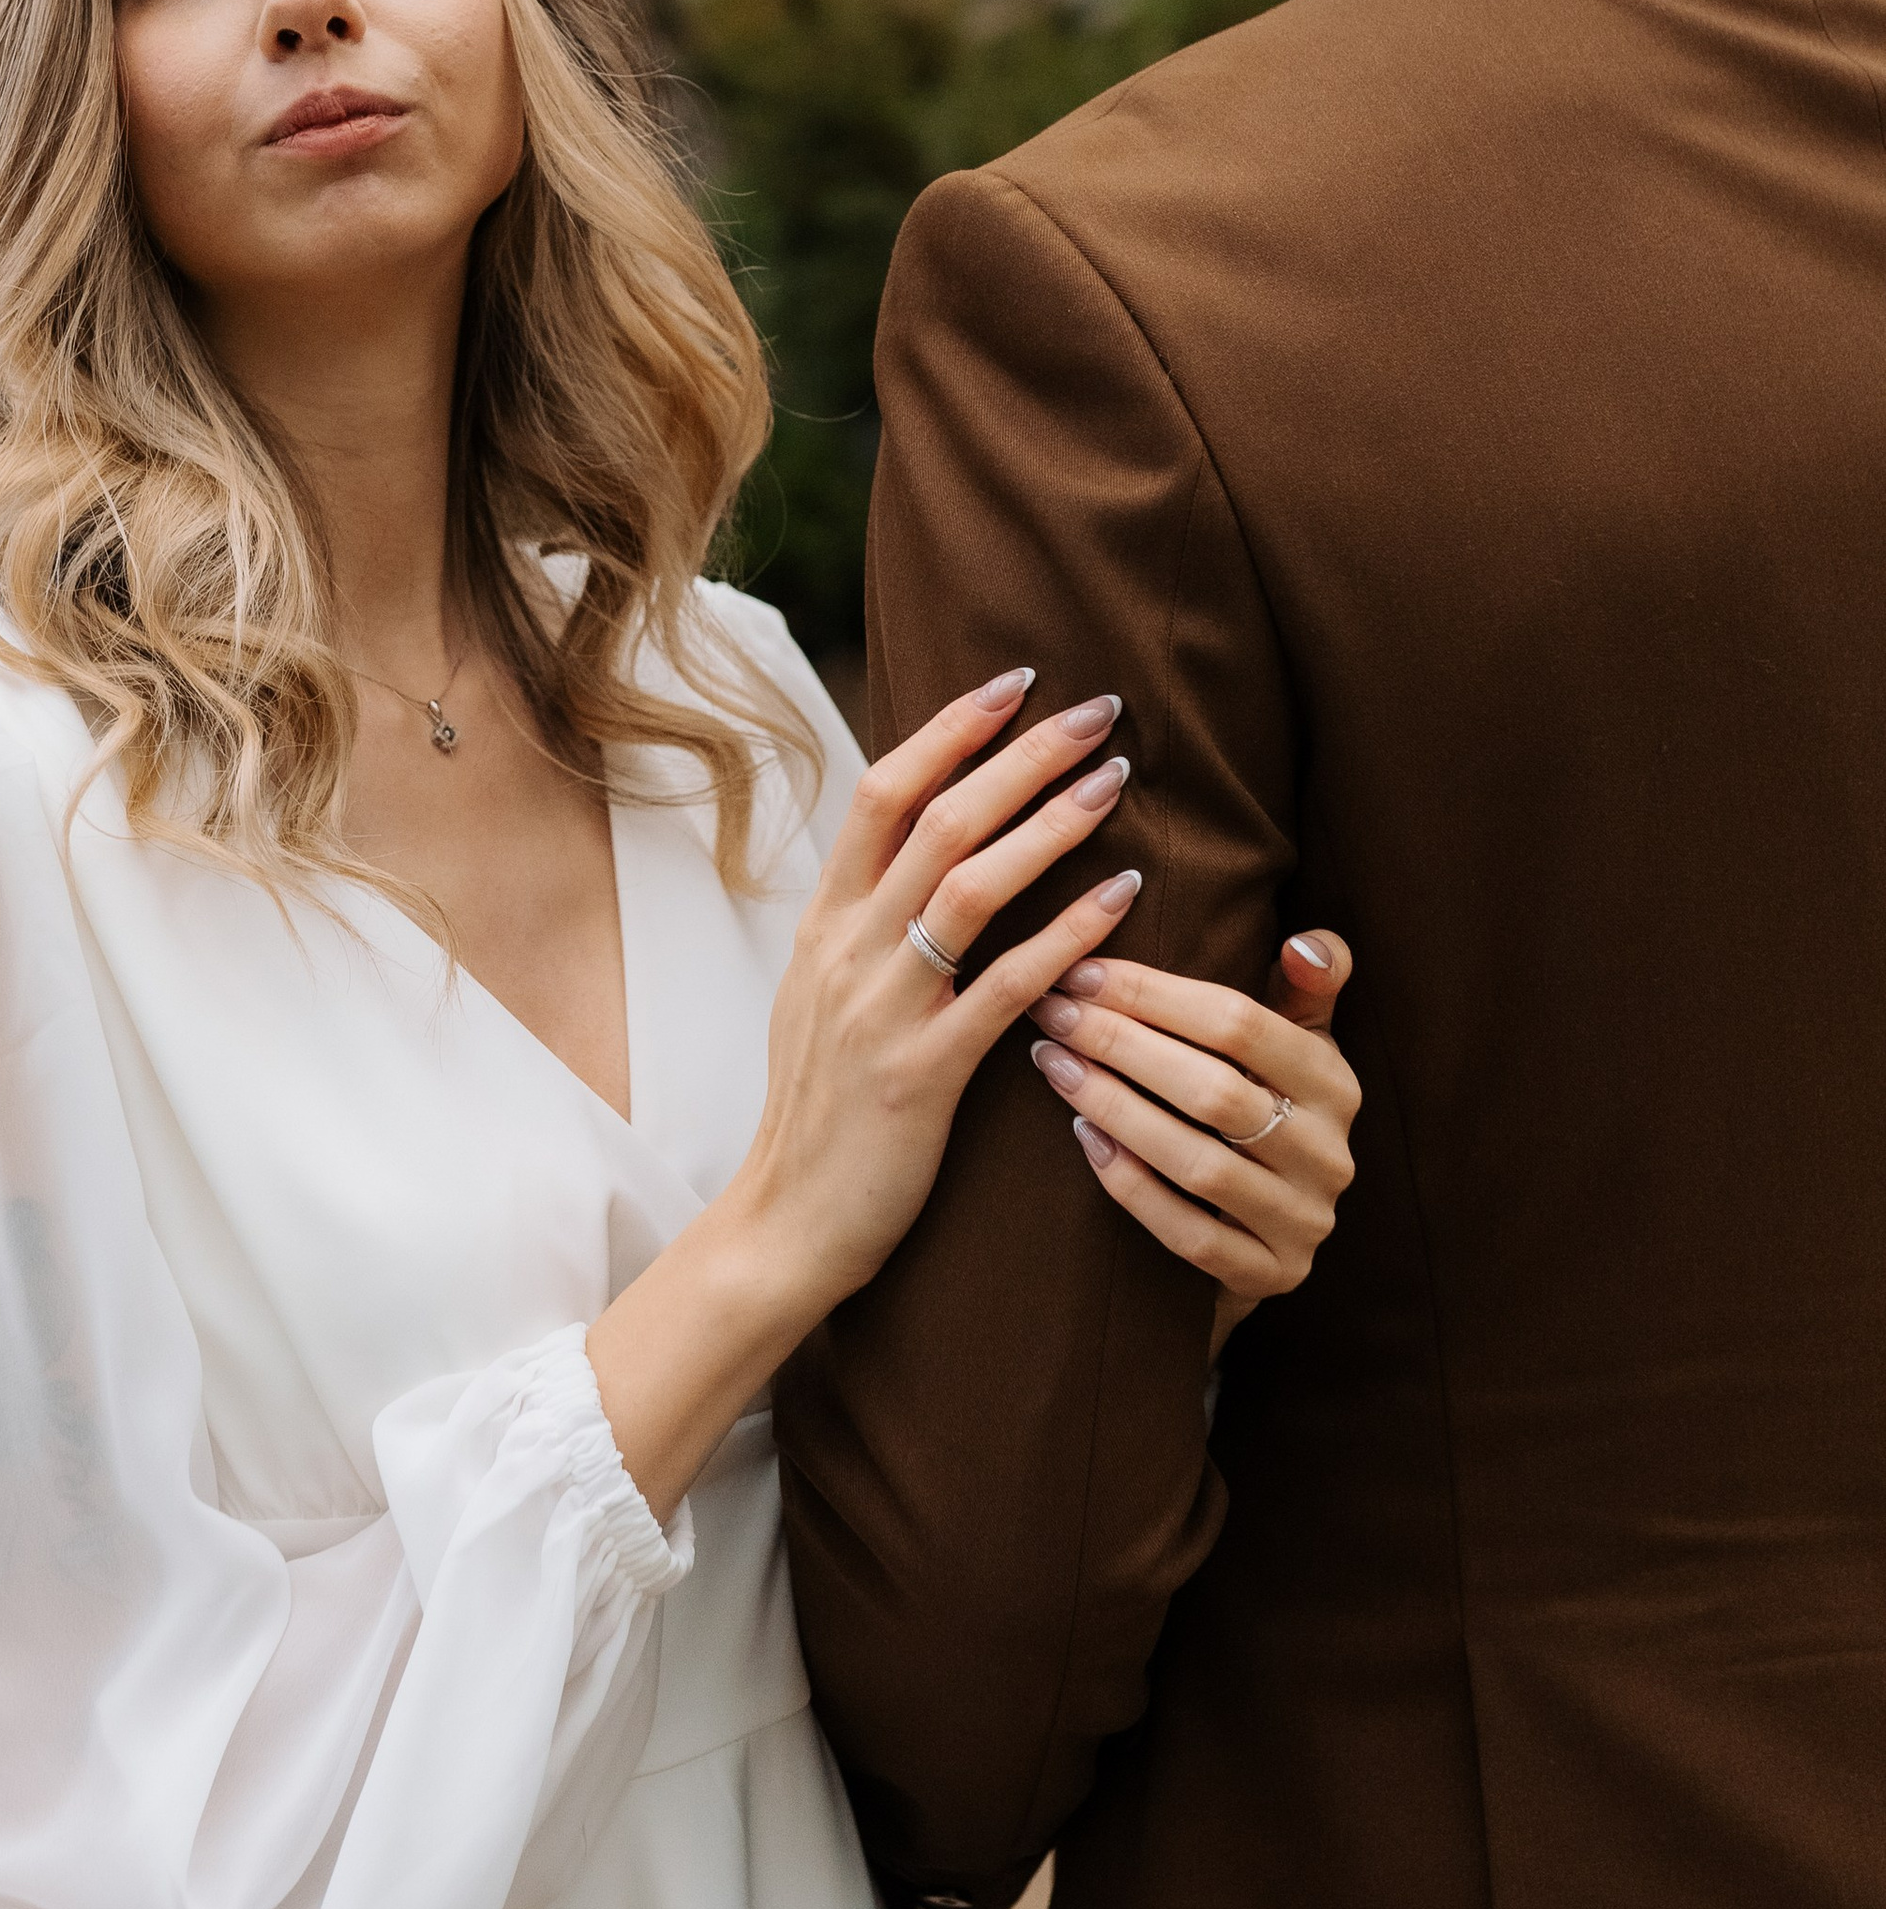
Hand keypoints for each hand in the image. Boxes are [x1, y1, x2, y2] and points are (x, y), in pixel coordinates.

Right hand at [588, 663, 1142, 1519]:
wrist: (785, 1227)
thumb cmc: (822, 1114)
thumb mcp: (822, 999)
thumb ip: (867, 925)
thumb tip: (922, 851)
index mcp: (822, 925)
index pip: (883, 794)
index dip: (951, 730)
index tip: (1017, 682)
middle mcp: (844, 952)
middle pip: (937, 820)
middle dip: (1023, 755)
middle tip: (1100, 709)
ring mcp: (879, 1011)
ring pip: (971, 887)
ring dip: (1051, 824)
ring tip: (1118, 782)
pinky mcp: (919, 1075)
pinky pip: (1005, 988)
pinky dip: (1068, 935)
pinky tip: (1124, 898)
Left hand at [1026, 929, 1357, 1351]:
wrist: (1271, 1232)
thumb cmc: (1269, 1108)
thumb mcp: (1297, 1043)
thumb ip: (1306, 984)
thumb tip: (1305, 942)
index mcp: (1336, 1084)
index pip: (1242, 1025)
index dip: (1154, 993)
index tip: (1078, 970)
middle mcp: (1329, 1155)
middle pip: (1214, 1091)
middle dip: (1121, 1045)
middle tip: (1050, 1014)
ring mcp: (1302, 1222)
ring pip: (1199, 1164)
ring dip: (1116, 1109)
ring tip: (1053, 1065)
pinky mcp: (1270, 1276)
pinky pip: (1189, 1235)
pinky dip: (1132, 1187)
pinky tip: (1084, 1140)